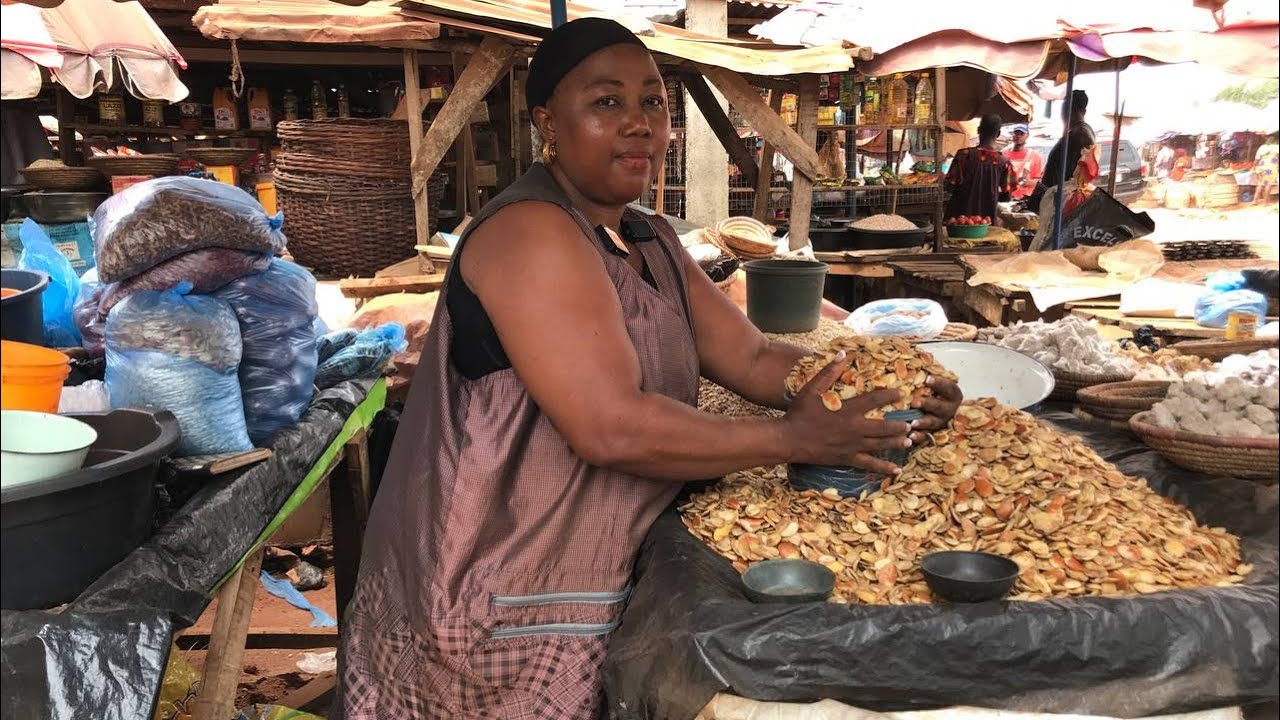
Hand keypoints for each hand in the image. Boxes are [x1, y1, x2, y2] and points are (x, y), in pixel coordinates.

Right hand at [782, 352, 912, 474]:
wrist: (788, 440)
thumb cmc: (798, 413)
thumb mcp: (811, 389)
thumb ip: (828, 372)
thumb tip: (843, 354)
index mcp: (848, 410)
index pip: (875, 400)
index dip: (890, 395)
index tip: (902, 393)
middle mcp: (854, 429)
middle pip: (884, 427)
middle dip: (900, 424)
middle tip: (912, 423)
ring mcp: (852, 445)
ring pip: (881, 444)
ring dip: (897, 442)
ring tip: (910, 440)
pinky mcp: (847, 458)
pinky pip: (869, 464)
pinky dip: (884, 468)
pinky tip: (896, 470)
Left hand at [909, 376, 962, 443]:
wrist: (939, 407)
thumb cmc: (934, 391)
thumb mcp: (936, 382)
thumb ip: (930, 376)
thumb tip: (920, 359)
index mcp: (952, 395)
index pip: (948, 388)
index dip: (939, 383)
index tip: (927, 378)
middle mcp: (949, 409)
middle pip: (940, 407)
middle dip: (927, 405)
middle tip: (914, 402)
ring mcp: (941, 422)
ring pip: (933, 423)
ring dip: (922, 423)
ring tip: (912, 422)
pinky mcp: (933, 432)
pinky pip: (926, 436)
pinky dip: (919, 437)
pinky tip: (911, 436)